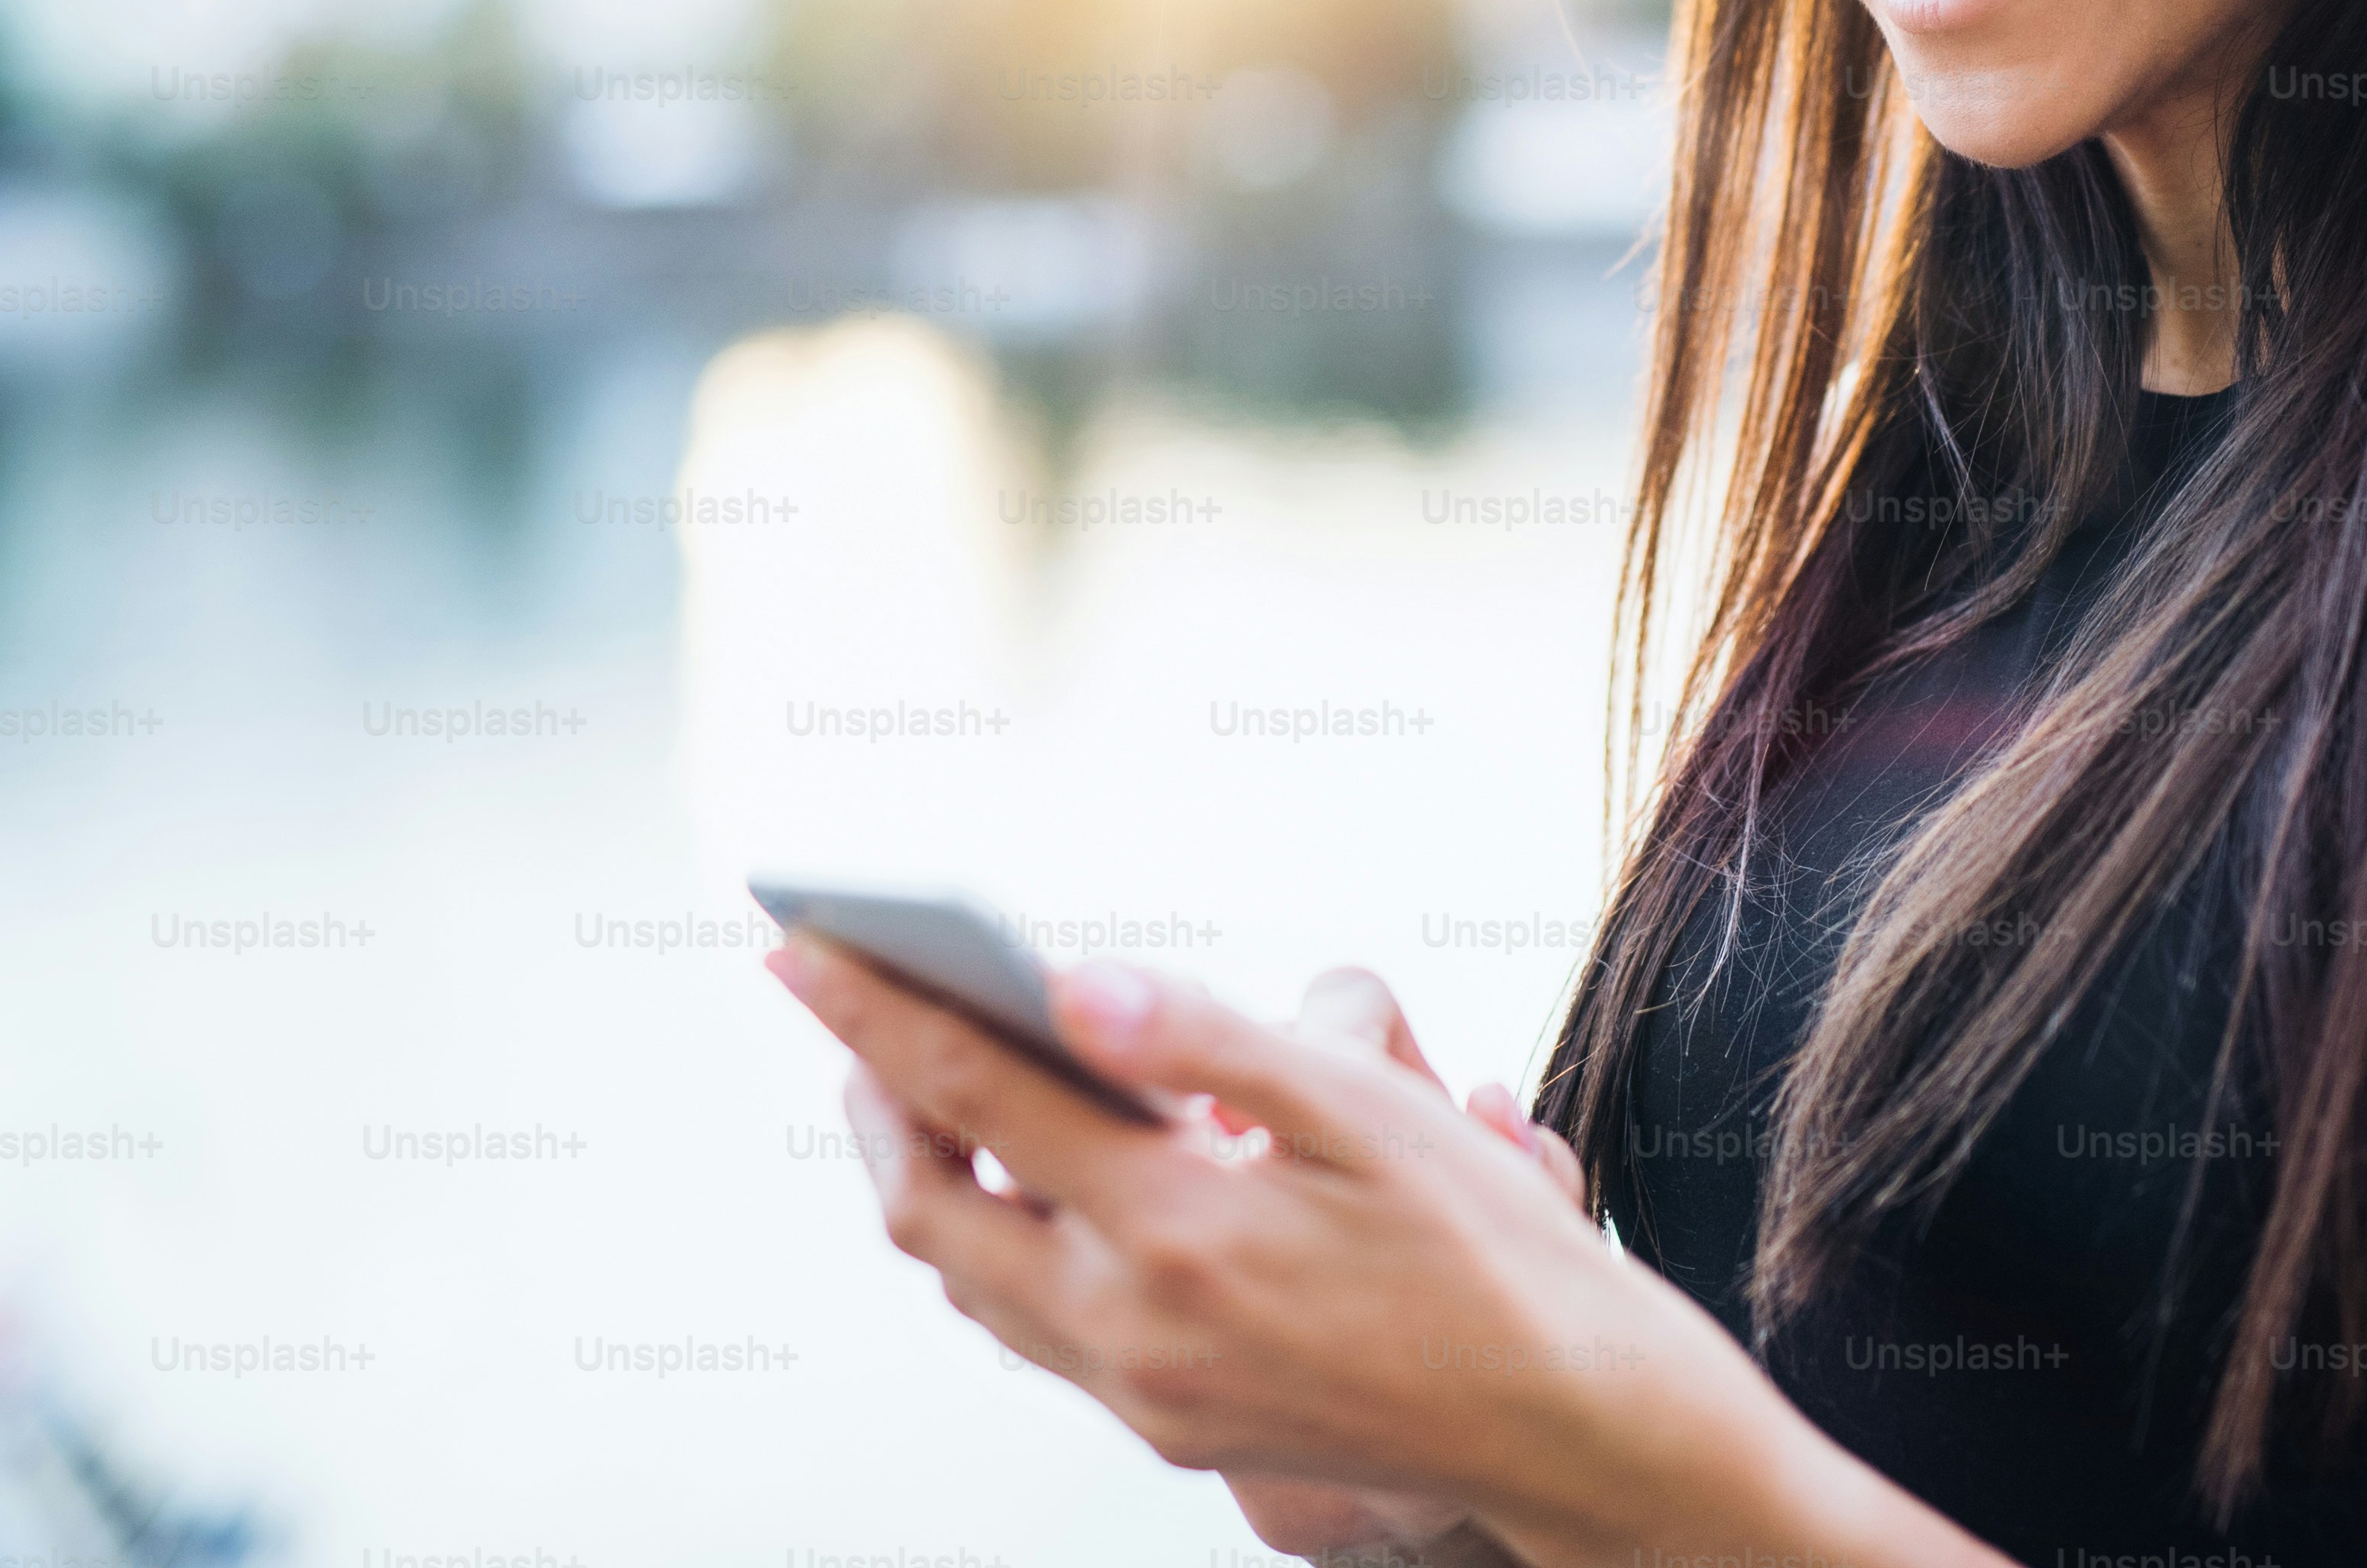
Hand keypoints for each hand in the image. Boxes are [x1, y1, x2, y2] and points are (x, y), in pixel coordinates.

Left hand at [763, 932, 1775, 1559]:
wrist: (1571, 1428)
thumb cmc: (1490, 1245)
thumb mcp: (1370, 1112)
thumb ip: (1212, 1041)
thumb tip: (1071, 977)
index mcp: (1177, 1229)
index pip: (972, 1093)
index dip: (873, 1008)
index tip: (795, 938)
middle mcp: (1133, 1326)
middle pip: (928, 1207)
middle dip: (870, 1098)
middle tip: (851, 1003)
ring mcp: (1144, 1393)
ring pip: (969, 1281)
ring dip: (926, 1175)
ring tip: (917, 1080)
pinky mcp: (1170, 1429)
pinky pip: (1034, 1328)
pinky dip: (998, 1239)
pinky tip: (1033, 1182)